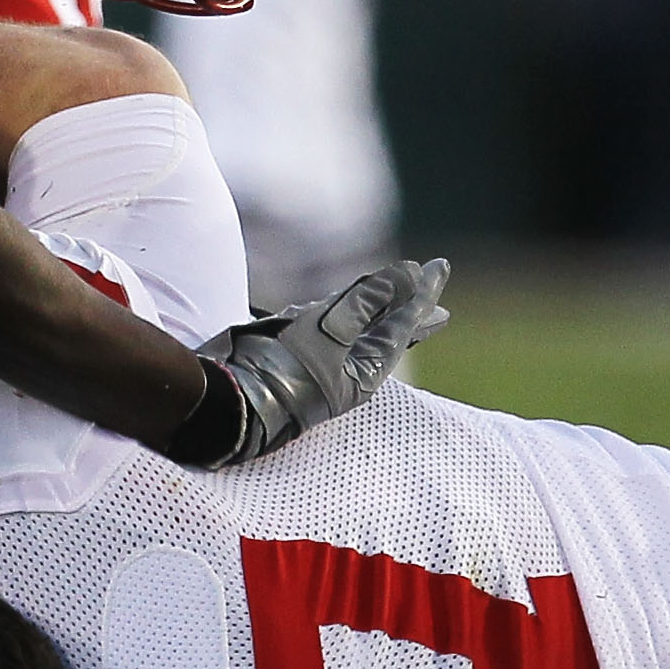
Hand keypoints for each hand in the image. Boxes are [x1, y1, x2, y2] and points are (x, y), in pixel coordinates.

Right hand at [162, 259, 450, 468]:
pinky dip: (337, 312)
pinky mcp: (293, 353)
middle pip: (386, 328)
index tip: (438, 267)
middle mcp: (347, 367)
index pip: (402, 323)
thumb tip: (410, 275)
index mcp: (365, 370)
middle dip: (410, 307)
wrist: (231, 401)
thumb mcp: (331, 331)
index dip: (421, 293)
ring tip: (396, 301)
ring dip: (377, 310)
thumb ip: (370, 300)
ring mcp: (320, 362)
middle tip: (435, 291)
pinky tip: (339, 307)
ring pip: (356, 327)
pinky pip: (324, 328)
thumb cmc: (285, 369)